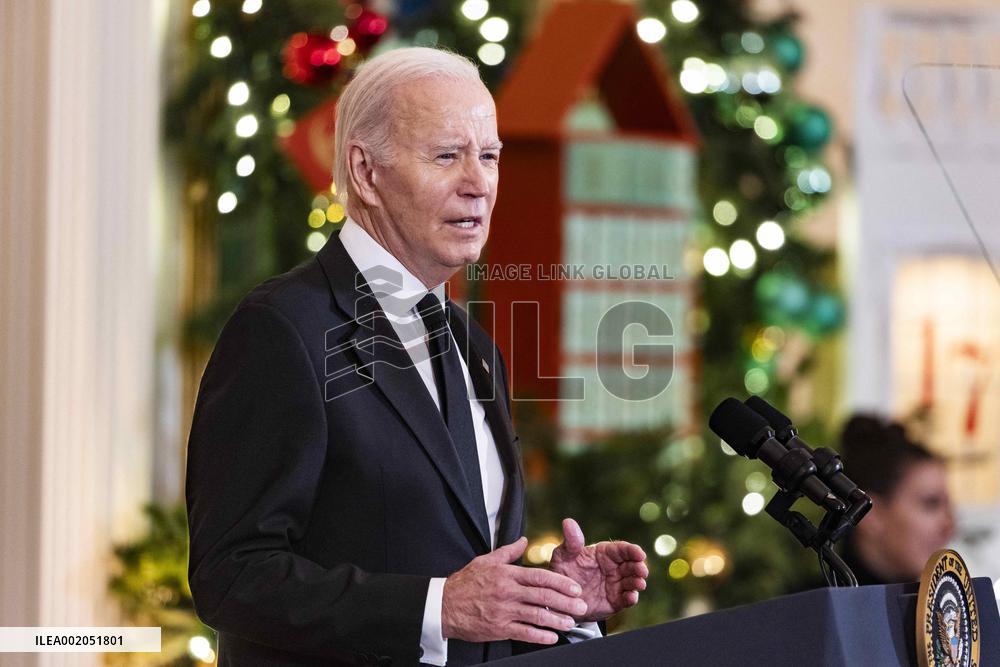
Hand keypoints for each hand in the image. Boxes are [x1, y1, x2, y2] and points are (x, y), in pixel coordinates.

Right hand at [441, 536, 588, 644]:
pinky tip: (552, 637)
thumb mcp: (486, 561)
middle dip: (566, 602)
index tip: (575, 588)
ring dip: (557, 620)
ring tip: (571, 622)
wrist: (444, 605)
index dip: (561, 582)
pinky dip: (540, 636)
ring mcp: (504, 611)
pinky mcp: (499, 628)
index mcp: (507, 574)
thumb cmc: (465, 582)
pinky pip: (524, 633)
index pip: (540, 577)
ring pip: (536, 615)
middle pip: (543, 596)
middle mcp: (508, 592)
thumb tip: (524, 541)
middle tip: (582, 606)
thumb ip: (508, 552)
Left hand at [549, 518, 648, 621]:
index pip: (622, 549)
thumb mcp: (564, 556)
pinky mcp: (615, 601)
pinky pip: (626, 599)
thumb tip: (568, 521)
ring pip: (632, 582)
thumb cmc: (563, 571)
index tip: (640, 553)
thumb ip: (570, 542)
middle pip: (632, 565)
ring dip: (638, 582)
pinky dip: (631, 598)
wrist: (561, 598)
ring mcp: (616, 584)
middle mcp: (614, 568)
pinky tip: (631, 597)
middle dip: (639, 567)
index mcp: (605, 553)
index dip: (633, 550)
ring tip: (639, 584)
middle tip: (642, 571)